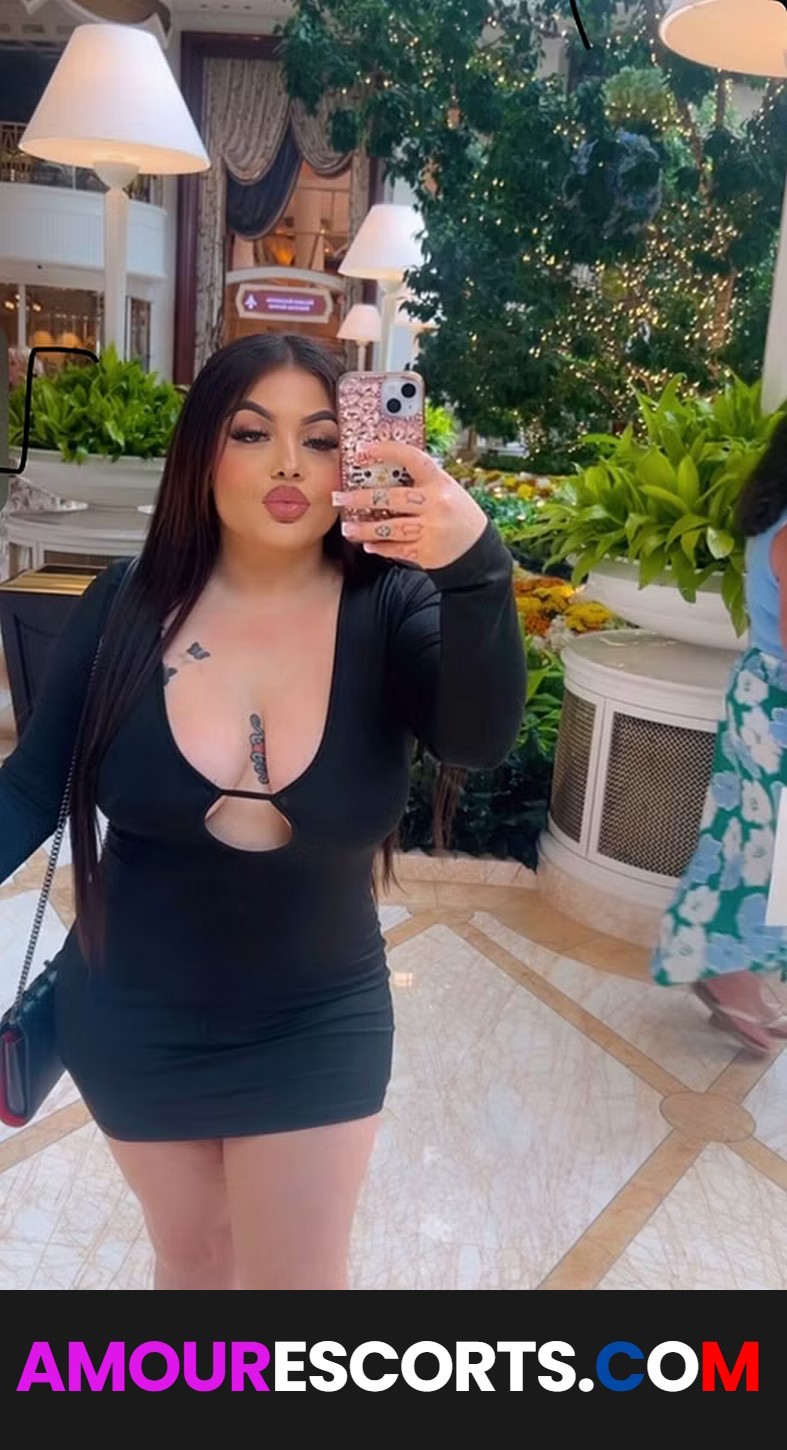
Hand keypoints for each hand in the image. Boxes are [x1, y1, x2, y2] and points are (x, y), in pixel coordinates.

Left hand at [331, 441, 487, 569]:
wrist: (477, 550)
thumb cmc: (457, 513)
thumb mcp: (447, 490)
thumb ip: (421, 481)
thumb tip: (384, 467)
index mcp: (440, 482)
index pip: (412, 458)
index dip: (386, 450)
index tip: (362, 449)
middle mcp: (436, 504)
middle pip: (391, 498)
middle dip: (361, 498)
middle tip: (340, 498)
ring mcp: (431, 530)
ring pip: (390, 527)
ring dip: (365, 529)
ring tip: (348, 529)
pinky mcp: (426, 552)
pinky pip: (397, 548)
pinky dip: (380, 547)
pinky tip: (369, 544)